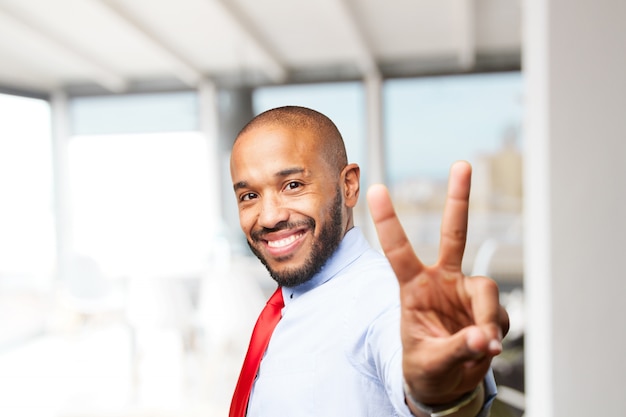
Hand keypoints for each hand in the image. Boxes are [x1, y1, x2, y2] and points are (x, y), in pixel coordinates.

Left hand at [367, 161, 508, 405]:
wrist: (444, 384)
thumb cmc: (425, 367)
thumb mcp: (430, 362)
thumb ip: (456, 349)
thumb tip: (483, 338)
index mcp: (413, 288)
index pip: (398, 250)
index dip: (388, 220)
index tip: (375, 188)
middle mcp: (441, 281)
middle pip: (454, 234)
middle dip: (459, 200)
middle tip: (462, 165)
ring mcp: (466, 292)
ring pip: (486, 288)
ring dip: (487, 317)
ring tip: (481, 345)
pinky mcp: (487, 308)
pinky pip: (498, 315)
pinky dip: (494, 333)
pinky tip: (484, 347)